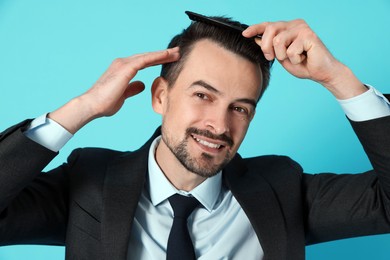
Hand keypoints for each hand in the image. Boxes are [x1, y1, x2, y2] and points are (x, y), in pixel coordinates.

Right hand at [49, 47, 179, 132]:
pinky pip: (145, 60)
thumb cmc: (105, 103)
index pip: (144, 62)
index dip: (157, 61)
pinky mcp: (126, 68)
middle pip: (147, 57)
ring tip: (177, 52)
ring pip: (148, 56)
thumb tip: (142, 84)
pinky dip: (157, 56)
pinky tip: (167, 55)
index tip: (169, 60)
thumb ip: (132, 88)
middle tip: (177, 53)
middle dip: (163, 55)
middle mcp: (123, 63)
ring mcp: (124, 64)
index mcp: (122, 69)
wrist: (93, 105)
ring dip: (163, 54)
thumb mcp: (123, 95)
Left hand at [242, 20, 366, 98]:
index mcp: (288, 27)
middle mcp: (295, 24)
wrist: (321, 73)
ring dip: (283, 55)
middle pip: (271, 29)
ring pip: (278, 40)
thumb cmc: (303, 65)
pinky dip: (295, 59)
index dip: (255, 28)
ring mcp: (302, 28)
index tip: (244, 34)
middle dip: (267, 47)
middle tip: (272, 57)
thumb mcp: (281, 56)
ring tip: (294, 58)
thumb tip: (256, 39)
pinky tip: (304, 58)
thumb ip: (270, 47)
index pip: (268, 25)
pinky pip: (291, 50)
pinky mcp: (309, 35)